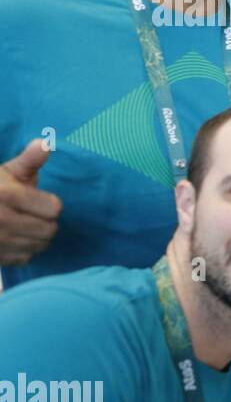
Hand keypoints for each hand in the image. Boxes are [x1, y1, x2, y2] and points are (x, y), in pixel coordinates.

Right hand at [0, 139, 61, 265]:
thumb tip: (45, 143)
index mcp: (7, 194)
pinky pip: (26, 258)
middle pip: (50, 230)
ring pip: (40, 245)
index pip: (54, 208)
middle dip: (46, 221)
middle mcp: (1, 219)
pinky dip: (24, 250)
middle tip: (32, 214)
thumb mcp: (7, 171)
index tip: (37, 200)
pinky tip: (14, 238)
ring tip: (23, 225)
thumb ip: (29, 160)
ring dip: (37, 237)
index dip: (49, 204)